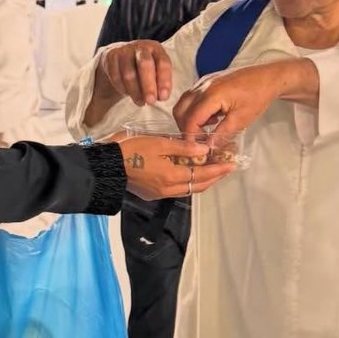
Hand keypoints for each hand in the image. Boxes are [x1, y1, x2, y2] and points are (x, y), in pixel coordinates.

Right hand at [101, 41, 173, 107]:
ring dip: (135, 91)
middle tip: (151, 101)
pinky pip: (116, 76)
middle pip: (145, 64)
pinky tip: (128, 94)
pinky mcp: (111, 57)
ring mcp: (124, 51)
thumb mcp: (156, 69)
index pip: (163, 62)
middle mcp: (140, 47)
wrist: (121, 56)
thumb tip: (162, 97)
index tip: (163, 97)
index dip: (164, 80)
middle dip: (148, 85)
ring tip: (140, 103)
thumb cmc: (144, 68)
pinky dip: (122, 88)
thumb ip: (160, 81)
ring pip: (129, 73)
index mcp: (156, 48)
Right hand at [117, 135, 236, 200]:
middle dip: (213, 177)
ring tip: (212, 169)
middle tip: (225, 167)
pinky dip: (188, 182)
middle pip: (198, 186)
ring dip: (201, 180)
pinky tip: (190, 172)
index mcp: (172, 177)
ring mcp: (160, 193)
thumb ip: (183, 147)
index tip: (232, 164)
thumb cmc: (132, 150)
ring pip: (188, 189)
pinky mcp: (152, 193)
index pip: (202, 175)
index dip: (218, 170)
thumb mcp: (159, 143)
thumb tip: (205, 150)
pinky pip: (177, 189)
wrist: (106, 166)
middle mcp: (168, 190)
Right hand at [174, 59, 316, 136]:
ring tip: (208, 128)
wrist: (268, 77)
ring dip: (190, 118)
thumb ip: (222, 133)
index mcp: (211, 95)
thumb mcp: (242, 119)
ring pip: (184, 103)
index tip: (197, 148)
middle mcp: (202, 87)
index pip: (190, 119)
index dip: (191, 136)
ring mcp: (204, 82)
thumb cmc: (258, 97)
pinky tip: (213, 117)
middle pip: (181, 110)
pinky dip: (196, 110)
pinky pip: (192, 97)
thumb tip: (208, 146)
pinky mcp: (207, 82)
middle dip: (186, 127)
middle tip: (199, 140)